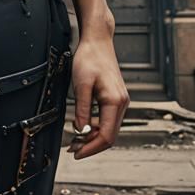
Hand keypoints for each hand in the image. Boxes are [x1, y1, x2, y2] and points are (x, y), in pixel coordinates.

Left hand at [67, 25, 128, 159]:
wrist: (98, 41)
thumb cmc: (89, 58)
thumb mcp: (81, 83)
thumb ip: (82, 109)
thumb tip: (80, 131)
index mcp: (115, 101)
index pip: (106, 135)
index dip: (90, 148)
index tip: (76, 153)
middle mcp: (122, 103)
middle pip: (109, 135)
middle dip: (91, 145)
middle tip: (72, 149)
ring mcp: (120, 101)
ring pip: (109, 128)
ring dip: (92, 136)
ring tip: (75, 139)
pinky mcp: (116, 98)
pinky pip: (107, 119)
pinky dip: (95, 126)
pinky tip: (83, 126)